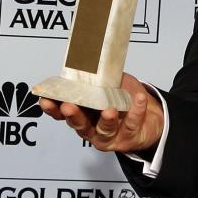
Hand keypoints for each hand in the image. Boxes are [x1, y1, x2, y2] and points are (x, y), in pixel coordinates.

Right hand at [39, 72, 163, 153]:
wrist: (152, 115)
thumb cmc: (126, 98)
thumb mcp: (110, 83)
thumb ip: (98, 76)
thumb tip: (89, 58)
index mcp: (83, 113)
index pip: (62, 113)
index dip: (53, 108)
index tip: (46, 100)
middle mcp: (92, 127)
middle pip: (78, 124)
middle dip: (73, 115)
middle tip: (69, 107)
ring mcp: (108, 135)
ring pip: (104, 130)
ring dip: (106, 120)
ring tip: (109, 110)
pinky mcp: (127, 138)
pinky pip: (131, 124)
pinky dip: (135, 112)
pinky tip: (139, 100)